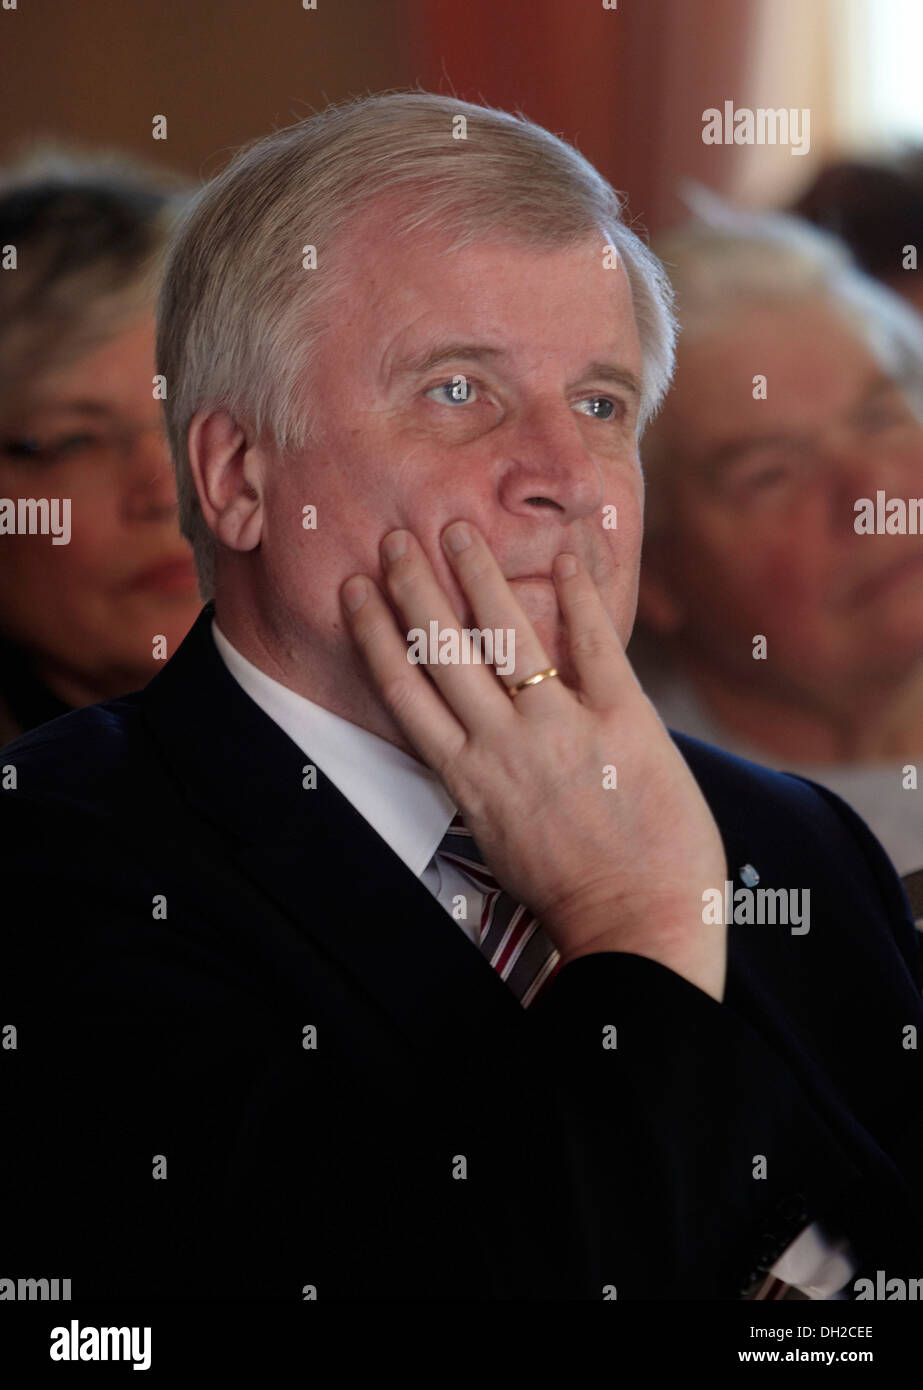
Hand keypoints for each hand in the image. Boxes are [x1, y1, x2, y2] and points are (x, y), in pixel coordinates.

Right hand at [341, 521, 727, 1000]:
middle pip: (442, 648)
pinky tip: (566, 554)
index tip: (357, 592)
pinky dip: (579, 595)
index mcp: (466, 778)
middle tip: (398, 539)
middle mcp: (502, 744)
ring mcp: (561, 727)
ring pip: (505, 632)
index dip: (375, 633)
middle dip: (414, 586)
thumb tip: (479, 738)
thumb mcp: (501, 838)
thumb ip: (486, 781)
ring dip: (478, 574)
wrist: (637, 927)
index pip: (404, 690)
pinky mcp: (624, 721)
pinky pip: (594, 644)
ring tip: (459, 530)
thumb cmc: (571, 895)